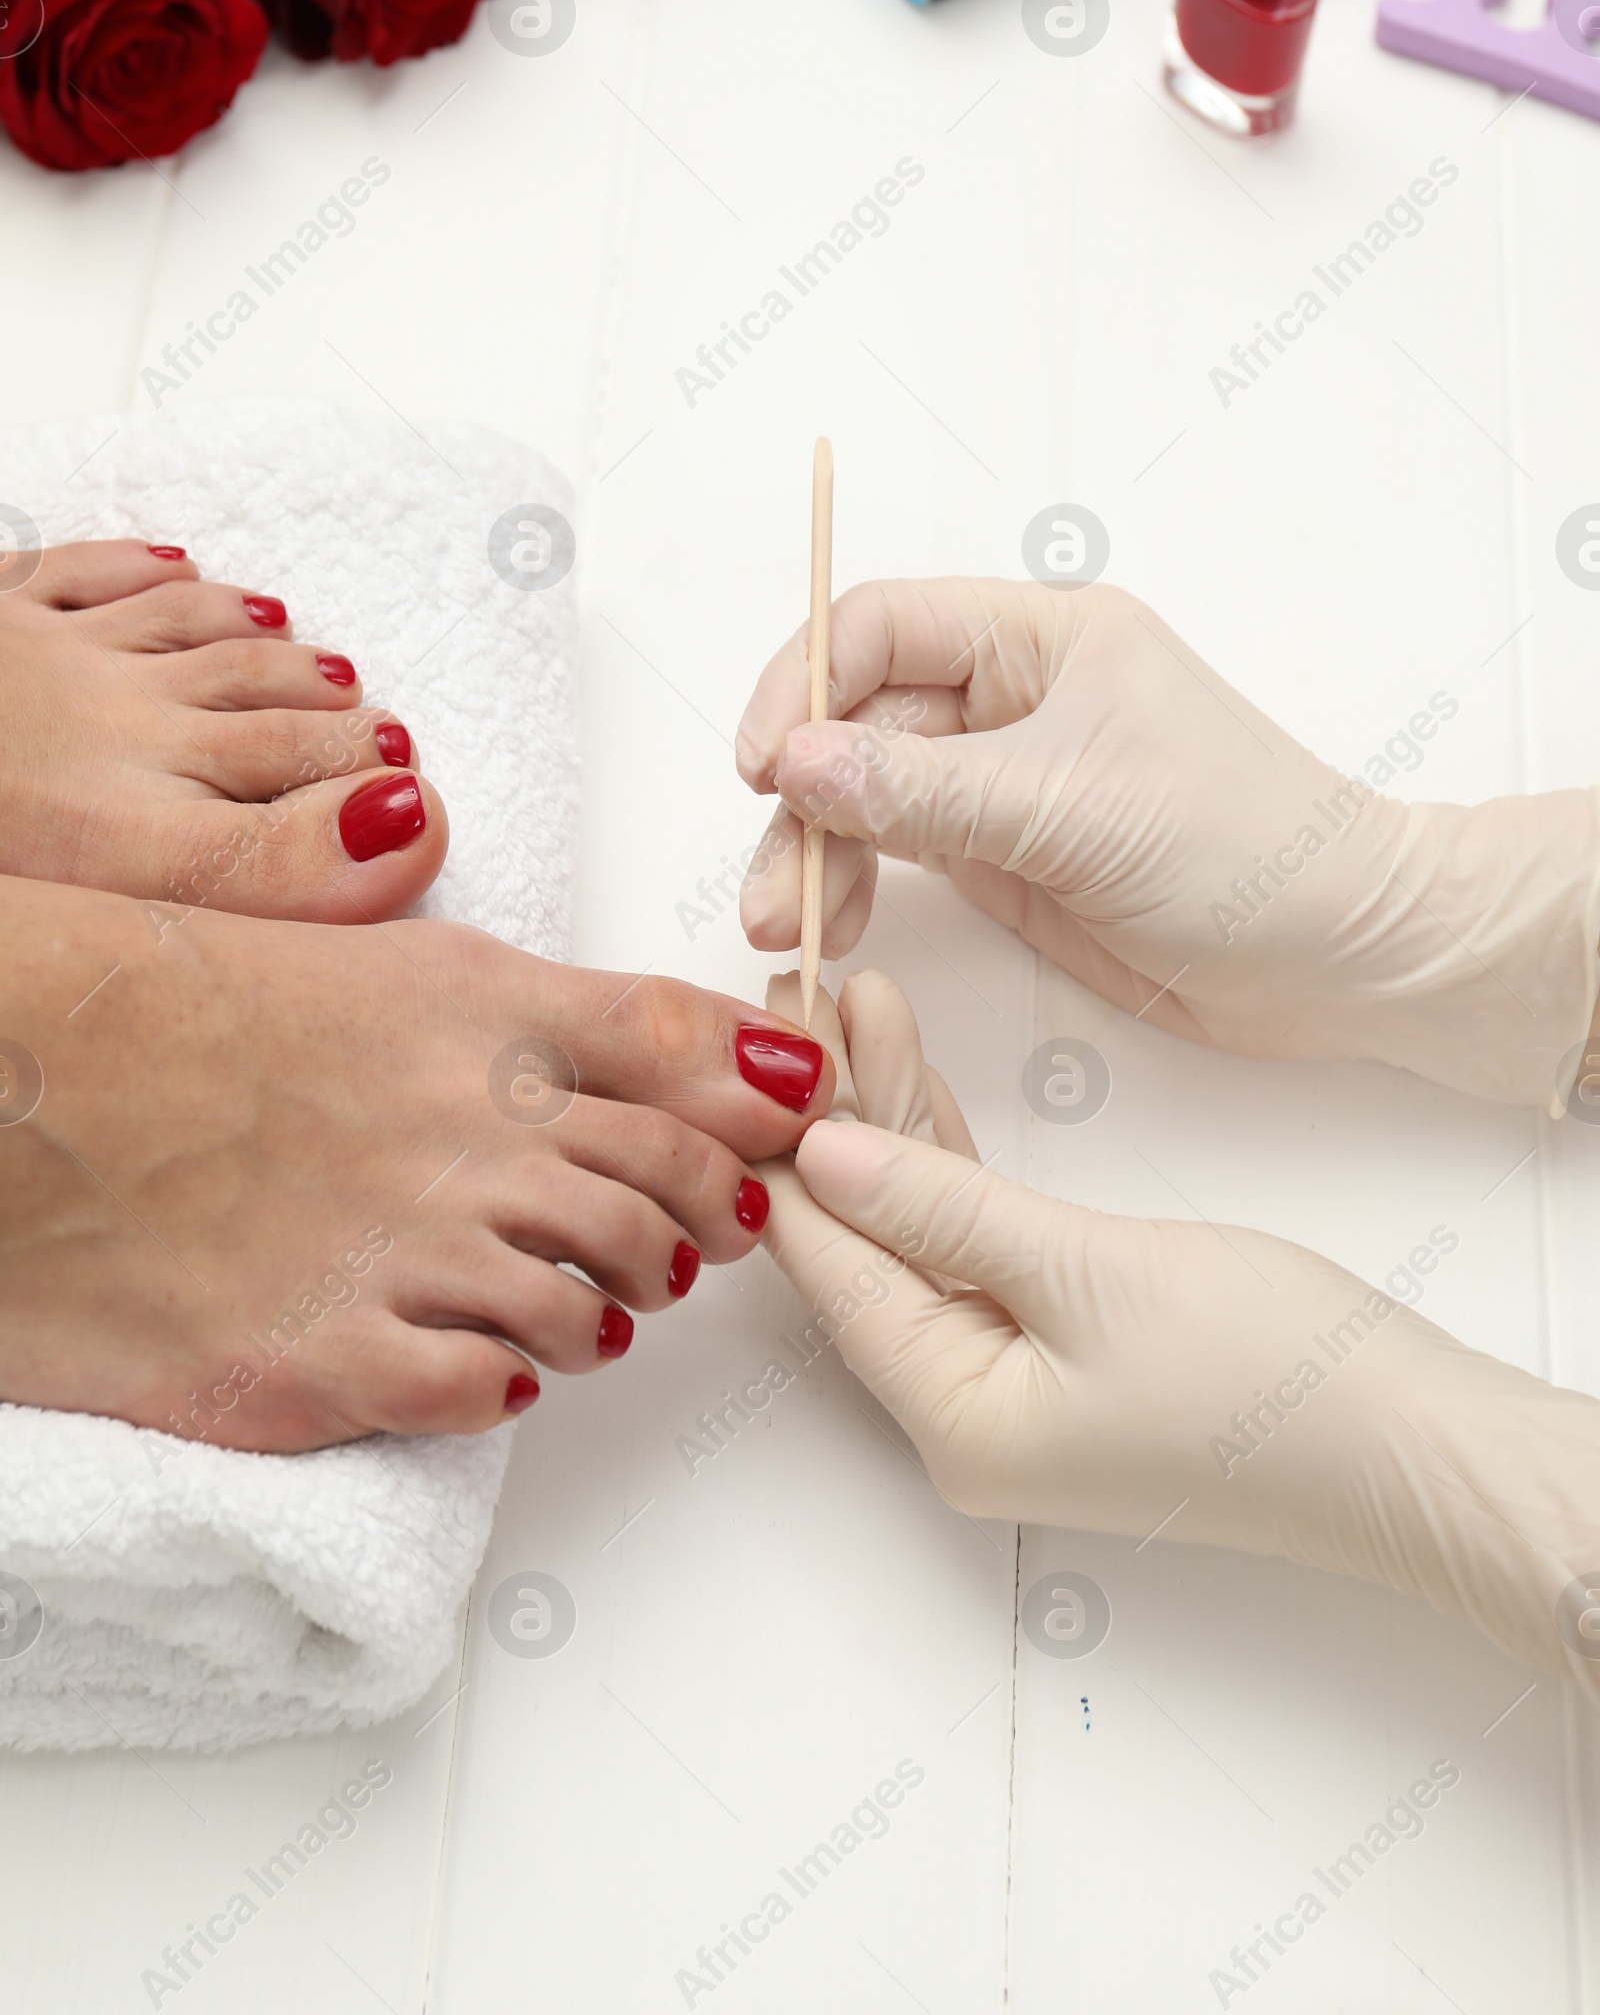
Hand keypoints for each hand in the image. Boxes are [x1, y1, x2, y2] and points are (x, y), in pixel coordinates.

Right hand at [0, 876, 832, 1448]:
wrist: (16, 1090)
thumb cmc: (191, 1008)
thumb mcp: (396, 963)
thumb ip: (565, 1008)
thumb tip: (739, 1047)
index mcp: (480, 1015)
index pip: (684, 1061)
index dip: (755, 1109)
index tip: (780, 1136)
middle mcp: (462, 1129)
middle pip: (666, 1195)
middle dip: (696, 1225)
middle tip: (680, 1237)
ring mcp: (399, 1251)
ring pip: (596, 1307)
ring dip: (606, 1311)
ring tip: (577, 1302)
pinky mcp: (324, 1362)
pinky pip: (486, 1392)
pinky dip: (508, 1378)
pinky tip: (482, 1356)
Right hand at [738, 578, 1599, 1108]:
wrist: (1344, 954)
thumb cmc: (1243, 847)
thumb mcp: (1068, 807)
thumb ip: (921, 786)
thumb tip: (792, 762)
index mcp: (1042, 635)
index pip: (880, 627)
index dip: (803, 683)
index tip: (760, 767)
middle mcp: (1013, 695)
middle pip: (857, 717)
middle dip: (800, 796)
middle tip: (769, 889)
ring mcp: (1004, 779)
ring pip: (865, 793)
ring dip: (817, 854)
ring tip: (790, 930)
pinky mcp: (1004, 855)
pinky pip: (897, 853)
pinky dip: (855, 887)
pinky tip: (834, 933)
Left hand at [761, 969, 1599, 1695]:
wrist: (1410, 1446)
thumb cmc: (1267, 1373)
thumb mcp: (1087, 1269)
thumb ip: (944, 1207)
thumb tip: (820, 1156)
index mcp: (951, 1420)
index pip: (828, 1267)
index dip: (783, 1146)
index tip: (751, 1040)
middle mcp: (961, 1417)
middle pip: (863, 1247)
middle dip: (831, 1117)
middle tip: (798, 995)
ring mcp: (1012, 1390)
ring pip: (916, 1236)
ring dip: (889, 1124)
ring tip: (854, 1002)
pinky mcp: (1061, 1353)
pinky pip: (973, 1249)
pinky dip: (947, 1167)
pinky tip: (915, 1079)